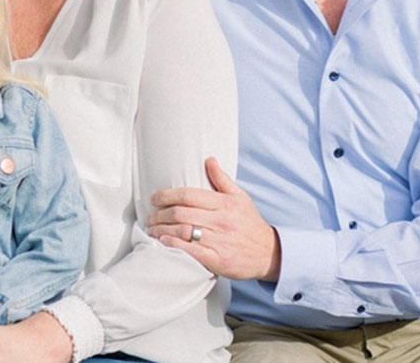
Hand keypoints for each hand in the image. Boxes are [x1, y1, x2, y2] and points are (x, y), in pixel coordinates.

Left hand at [147, 156, 281, 280]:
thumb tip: (209, 159)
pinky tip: (163, 242)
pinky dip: (174, 245)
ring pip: (183, 231)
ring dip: (162, 230)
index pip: (189, 195)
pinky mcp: (219, 260)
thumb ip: (222, 179)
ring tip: (152, 229)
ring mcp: (221, 241)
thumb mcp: (240, 198)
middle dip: (160, 214)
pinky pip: (192, 251)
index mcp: (225, 203)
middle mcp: (222, 221)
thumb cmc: (250, 224)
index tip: (154, 198)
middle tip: (149, 216)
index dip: (167, 195)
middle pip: (182, 213)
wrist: (269, 254)